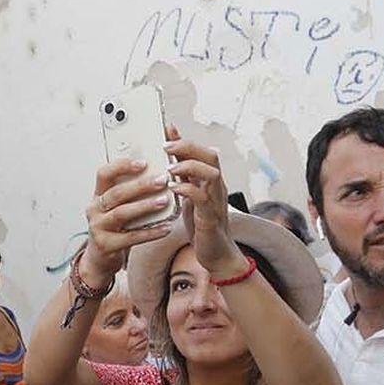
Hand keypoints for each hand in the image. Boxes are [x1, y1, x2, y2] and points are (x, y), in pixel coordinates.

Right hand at [79, 126, 181, 284]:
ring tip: (165, 201)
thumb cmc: (114, 229)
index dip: (122, 166)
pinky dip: (150, 233)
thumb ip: (130, 194)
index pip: (104, 174)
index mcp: (98, 196)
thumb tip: (158, 176)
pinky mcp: (105, 245)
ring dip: (145, 206)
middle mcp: (94, 209)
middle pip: (117, 193)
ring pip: (122, 213)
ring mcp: (98, 228)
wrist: (99, 259)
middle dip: (141, 185)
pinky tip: (165, 228)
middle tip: (162, 180)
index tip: (143, 162)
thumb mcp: (116, 208)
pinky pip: (131, 237)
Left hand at [166, 138, 246, 276]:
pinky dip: (187, 190)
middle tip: (166, 147)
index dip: (185, 139)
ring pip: (211, 173)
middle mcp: (217, 187)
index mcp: (211, 181)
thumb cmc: (202, 226)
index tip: (167, 129)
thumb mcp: (190, 196)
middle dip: (188, 147)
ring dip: (189, 166)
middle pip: (210, 156)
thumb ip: (183, 177)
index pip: (202, 151)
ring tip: (169, 169)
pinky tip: (173, 189)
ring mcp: (216, 201)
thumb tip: (170, 158)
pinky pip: (203, 198)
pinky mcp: (211, 217)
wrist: (216, 255)